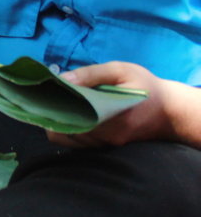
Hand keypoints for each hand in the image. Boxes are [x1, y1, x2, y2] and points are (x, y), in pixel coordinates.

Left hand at [50, 62, 181, 147]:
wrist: (171, 110)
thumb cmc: (145, 87)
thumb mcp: (121, 70)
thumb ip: (91, 74)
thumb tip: (62, 79)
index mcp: (111, 119)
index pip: (70, 122)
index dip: (53, 111)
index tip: (45, 97)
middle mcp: (108, 137)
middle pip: (66, 132)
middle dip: (54, 115)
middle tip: (51, 97)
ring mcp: (107, 144)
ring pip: (70, 139)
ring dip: (62, 123)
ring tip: (62, 103)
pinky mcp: (107, 146)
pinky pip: (79, 143)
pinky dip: (71, 129)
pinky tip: (73, 113)